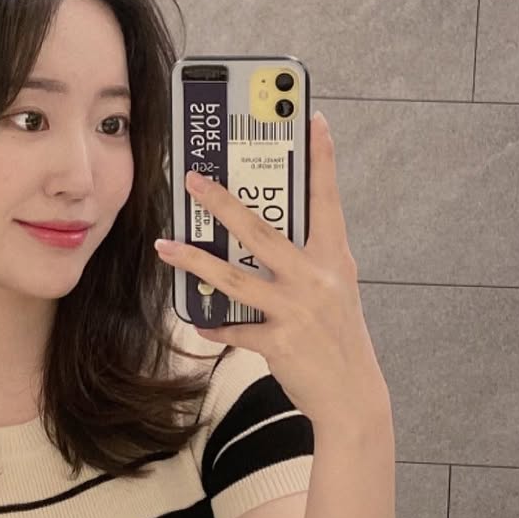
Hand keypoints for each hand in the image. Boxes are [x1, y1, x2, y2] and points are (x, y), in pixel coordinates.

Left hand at [154, 111, 388, 428]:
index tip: (313, 120)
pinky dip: (214, 325)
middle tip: (193, 179)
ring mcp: (298, 311)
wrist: (354, 397)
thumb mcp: (335, 292)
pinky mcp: (280, 343)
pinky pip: (234, 329)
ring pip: (234, 278)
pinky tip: (198, 320)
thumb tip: (259, 238)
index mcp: (335, 259)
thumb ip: (307, 263)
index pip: (327, 200)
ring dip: (194, 261)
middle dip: (222, 202)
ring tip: (164, 246)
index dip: (321, 160)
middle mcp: (317, 279)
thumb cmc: (339, 340)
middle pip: (261, 231)